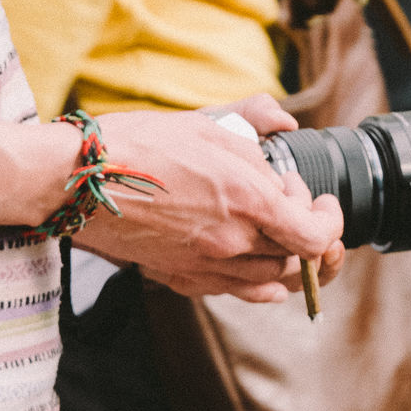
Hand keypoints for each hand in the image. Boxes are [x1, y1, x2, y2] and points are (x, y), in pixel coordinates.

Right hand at [74, 103, 343, 300]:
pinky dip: (255, 278)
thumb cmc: (139, 145)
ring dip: (284, 256)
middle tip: (294, 203)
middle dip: (309, 233)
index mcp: (245, 199)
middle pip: (298, 261)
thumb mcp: (203, 121)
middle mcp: (232, 242)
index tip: (320, 199)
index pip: (315, 235)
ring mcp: (207, 266)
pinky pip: (237, 291)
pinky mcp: (182, 278)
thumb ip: (253, 118)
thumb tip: (284, 119)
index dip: (329, 219)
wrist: (82, 182)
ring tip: (271, 225)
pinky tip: (246, 251)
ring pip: (271, 282)